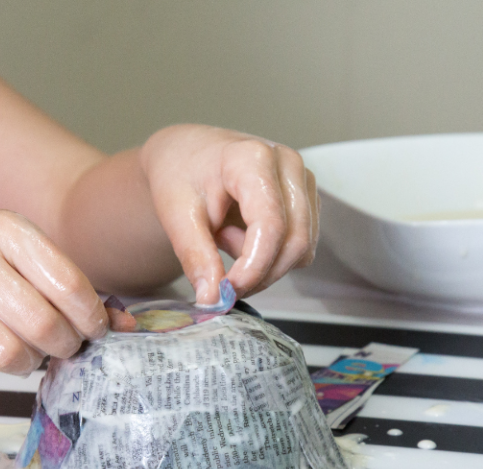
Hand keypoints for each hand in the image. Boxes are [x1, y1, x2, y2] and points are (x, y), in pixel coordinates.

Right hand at [0, 201, 108, 386]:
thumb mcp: (17, 247)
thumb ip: (67, 284)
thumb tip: (126, 327)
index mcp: (3, 229)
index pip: (67, 284)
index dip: (92, 318)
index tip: (96, 330)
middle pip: (42, 326)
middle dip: (65, 345)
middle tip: (64, 345)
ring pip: (10, 356)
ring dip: (29, 362)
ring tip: (25, 348)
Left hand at [140, 125, 318, 303]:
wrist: (186, 155)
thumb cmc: (180, 174)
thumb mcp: (176, 216)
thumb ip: (196, 257)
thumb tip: (212, 299)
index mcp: (253, 158)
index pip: (270, 225)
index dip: (253, 266)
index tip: (228, 290)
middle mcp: (287, 164)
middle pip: (294, 240)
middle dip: (260, 273)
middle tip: (222, 281)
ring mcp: (302, 181)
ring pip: (301, 248)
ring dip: (263, 263)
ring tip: (224, 237)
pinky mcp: (306, 199)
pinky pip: (300, 246)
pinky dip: (271, 255)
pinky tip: (241, 235)